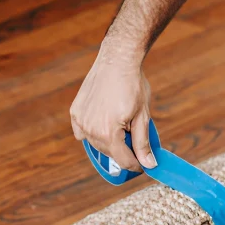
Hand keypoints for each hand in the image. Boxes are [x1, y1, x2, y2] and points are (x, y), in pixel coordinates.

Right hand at [70, 46, 155, 172]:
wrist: (117, 60)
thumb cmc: (133, 85)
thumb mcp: (143, 115)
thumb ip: (143, 143)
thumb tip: (149, 164)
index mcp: (109, 133)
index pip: (123, 160)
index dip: (136, 164)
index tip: (143, 163)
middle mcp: (91, 130)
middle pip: (109, 153)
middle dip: (124, 150)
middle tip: (135, 139)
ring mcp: (81, 121)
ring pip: (96, 143)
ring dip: (109, 141)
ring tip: (121, 126)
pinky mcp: (75, 112)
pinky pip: (83, 132)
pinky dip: (93, 132)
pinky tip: (104, 123)